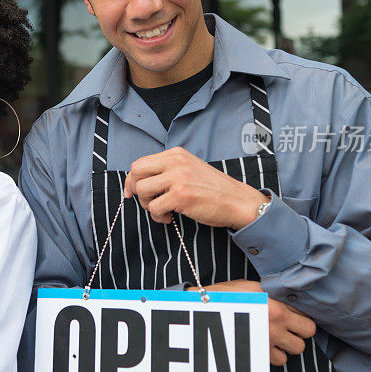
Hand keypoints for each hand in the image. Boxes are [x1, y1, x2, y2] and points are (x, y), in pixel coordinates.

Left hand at [123, 147, 268, 228]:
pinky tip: (170, 217)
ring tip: (162, 209)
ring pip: (142, 190)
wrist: (237, 201)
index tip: (132, 192)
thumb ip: (167, 170)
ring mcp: (178, 178)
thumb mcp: (189, 169)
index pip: (140, 162)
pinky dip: (158, 217)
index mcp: (176, 154)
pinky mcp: (181, 196)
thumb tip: (137, 182)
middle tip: (148, 202)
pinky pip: (154, 208)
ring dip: (148, 205)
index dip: (132, 179)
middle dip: (136, 190)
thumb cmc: (212, 189)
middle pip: (136, 172)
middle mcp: (176, 162)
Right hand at [192, 280, 315, 365]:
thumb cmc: (229, 295)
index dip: (302, 312)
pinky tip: (270, 343)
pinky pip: (280, 360)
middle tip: (291, 325)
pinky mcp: (260, 352)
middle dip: (302, 328)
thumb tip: (290, 299)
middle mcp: (276, 325)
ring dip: (290, 343)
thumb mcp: (253, 287)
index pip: (306, 313)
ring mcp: (268, 341)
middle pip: (308, 332)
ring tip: (280, 335)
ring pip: (296, 349)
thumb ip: (274, 294)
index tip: (295, 312)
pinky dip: (277, 353)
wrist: (207, 309)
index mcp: (276, 307)